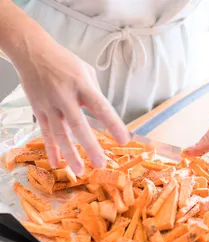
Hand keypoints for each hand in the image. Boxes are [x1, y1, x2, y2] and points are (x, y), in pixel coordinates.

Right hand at [16, 41, 129, 175]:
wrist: (32, 52)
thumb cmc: (64, 62)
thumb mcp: (86, 71)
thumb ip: (95, 93)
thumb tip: (104, 114)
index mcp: (82, 85)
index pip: (101, 107)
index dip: (113, 124)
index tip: (124, 140)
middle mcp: (65, 96)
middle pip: (78, 125)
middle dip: (90, 146)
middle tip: (101, 164)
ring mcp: (49, 105)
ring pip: (59, 134)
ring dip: (69, 154)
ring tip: (79, 171)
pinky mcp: (38, 110)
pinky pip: (45, 133)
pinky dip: (51, 149)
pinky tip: (56, 164)